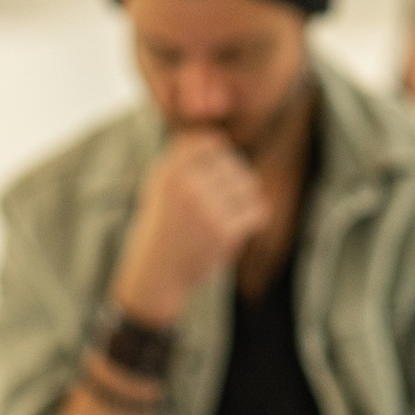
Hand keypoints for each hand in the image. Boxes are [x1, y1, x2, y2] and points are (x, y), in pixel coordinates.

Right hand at [108, 129, 269, 327]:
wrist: (156, 274)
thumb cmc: (164, 228)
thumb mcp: (162, 187)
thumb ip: (185, 160)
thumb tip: (222, 139)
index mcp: (169, 169)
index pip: (212, 142)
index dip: (222, 157)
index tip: (217, 179)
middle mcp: (186, 184)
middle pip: (235, 165)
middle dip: (235, 184)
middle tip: (224, 205)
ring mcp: (206, 206)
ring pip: (249, 186)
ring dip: (246, 201)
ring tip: (231, 216)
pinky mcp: (224, 230)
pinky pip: (258, 211)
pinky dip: (254, 220)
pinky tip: (240, 229)